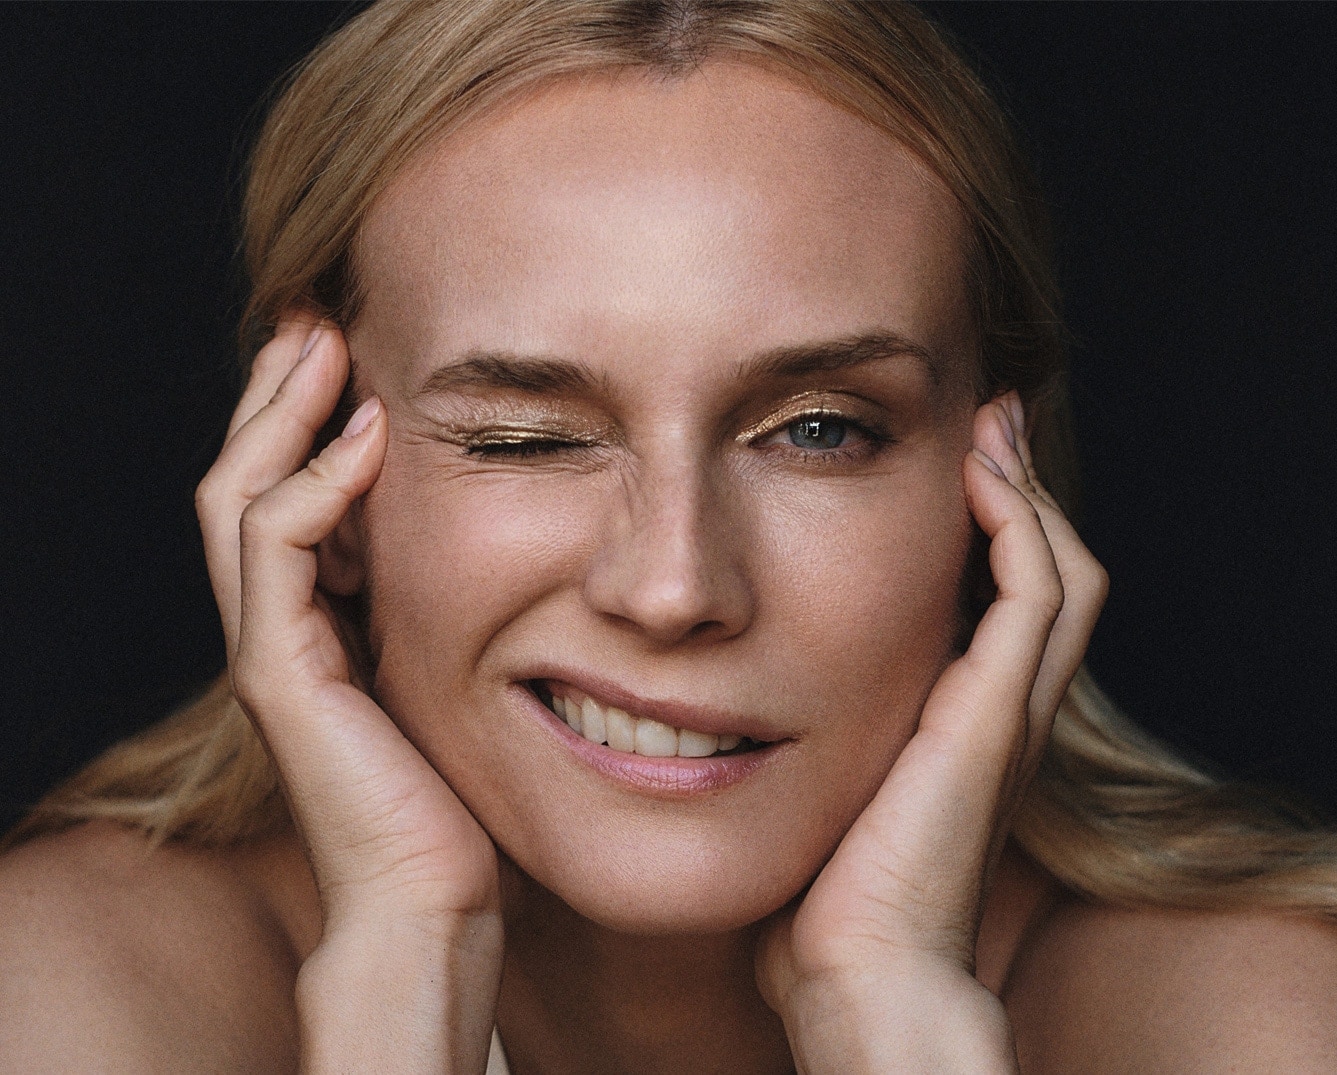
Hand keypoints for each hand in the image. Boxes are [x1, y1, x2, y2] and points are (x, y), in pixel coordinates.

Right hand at [195, 319, 503, 1071]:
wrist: (435, 895)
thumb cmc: (459, 789)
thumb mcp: (456, 667)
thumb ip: (444, 601)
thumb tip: (504, 521)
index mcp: (312, 620)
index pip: (281, 492)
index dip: (303, 419)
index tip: (351, 351)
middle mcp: (276, 626)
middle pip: (242, 479)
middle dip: (276, 394)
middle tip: (316, 320)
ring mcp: (270, 648)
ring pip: (237, 499)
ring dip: (278, 414)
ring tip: (320, 344)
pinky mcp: (280, 674)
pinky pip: (275, 549)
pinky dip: (314, 482)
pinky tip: (367, 437)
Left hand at [755, 392, 1107, 1072]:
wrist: (860, 968)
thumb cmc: (820, 895)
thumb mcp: (812, 791)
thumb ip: (795, 741)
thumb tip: (711, 711)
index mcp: (962, 724)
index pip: (999, 604)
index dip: (985, 536)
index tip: (942, 471)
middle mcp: (1002, 709)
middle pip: (1046, 574)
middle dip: (1016, 495)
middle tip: (983, 427)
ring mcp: (1009, 708)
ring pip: (1059, 570)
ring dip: (1024, 492)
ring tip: (986, 429)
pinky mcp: (999, 710)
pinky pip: (1035, 591)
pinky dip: (1018, 524)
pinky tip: (978, 476)